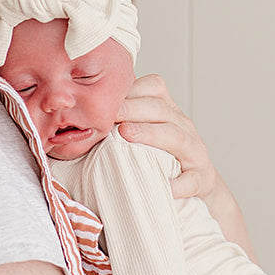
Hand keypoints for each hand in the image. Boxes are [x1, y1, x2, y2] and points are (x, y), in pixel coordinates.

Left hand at [115, 76, 217, 200]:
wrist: (196, 184)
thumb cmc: (158, 157)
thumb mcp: (142, 133)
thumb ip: (119, 121)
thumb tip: (73, 115)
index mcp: (167, 111)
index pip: (155, 87)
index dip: (132, 90)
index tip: (106, 97)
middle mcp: (183, 126)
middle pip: (162, 109)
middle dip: (134, 109)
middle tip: (110, 114)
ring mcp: (194, 152)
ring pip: (177, 137)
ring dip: (151, 134)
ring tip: (126, 135)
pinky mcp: (201, 179)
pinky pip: (192, 180)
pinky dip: (178, 184)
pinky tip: (164, 187)